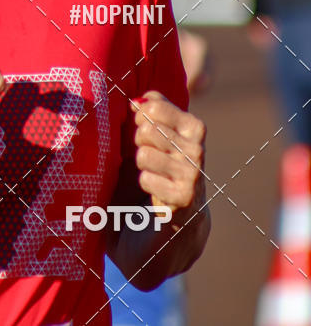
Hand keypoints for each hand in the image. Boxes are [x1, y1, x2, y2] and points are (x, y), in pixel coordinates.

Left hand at [130, 91, 206, 228]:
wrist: (171, 234)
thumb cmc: (158, 176)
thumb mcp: (155, 140)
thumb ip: (149, 115)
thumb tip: (137, 99)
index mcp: (192, 128)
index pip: (154, 107)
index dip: (138, 117)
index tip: (140, 129)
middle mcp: (196, 149)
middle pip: (146, 130)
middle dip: (136, 145)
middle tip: (146, 160)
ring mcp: (192, 175)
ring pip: (144, 155)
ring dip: (140, 168)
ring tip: (151, 178)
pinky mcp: (184, 199)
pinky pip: (146, 179)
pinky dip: (144, 188)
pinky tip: (154, 197)